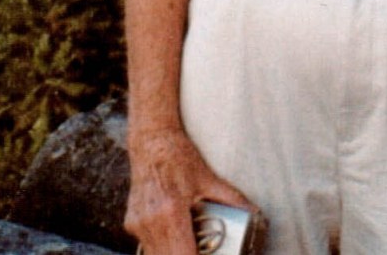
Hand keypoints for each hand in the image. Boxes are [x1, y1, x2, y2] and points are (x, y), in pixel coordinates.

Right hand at [124, 128, 255, 254]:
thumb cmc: (179, 157)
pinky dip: (164, 248)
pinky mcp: (131, 224)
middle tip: (205, 252)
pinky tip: (178, 240)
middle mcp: (151, 221)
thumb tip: (254, 211)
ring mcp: (138, 224)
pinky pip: (148, 247)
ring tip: (192, 246)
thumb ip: (232, 198)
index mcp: (171, 211)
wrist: (150, 142)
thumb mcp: (208, 178)